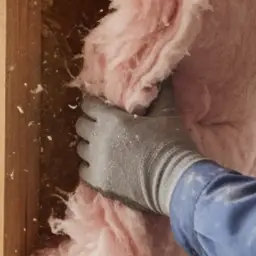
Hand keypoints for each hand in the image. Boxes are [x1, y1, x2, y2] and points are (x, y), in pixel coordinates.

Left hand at [75, 83, 211, 215]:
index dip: (95, 105)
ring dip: (89, 145)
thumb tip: (160, 73)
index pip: (89, 105)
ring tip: (102, 147)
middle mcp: (98, 138)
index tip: (103, 107)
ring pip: (80, 148)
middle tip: (103, 127)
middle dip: (90, 124)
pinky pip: (82, 170)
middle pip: (81, 125)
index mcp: (111, 119)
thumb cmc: (172, 143)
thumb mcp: (167, 112)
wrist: (175, 180)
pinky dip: (89, 166)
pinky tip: (102, 166)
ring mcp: (96, 161)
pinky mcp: (98, 181)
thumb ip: (160, 92)